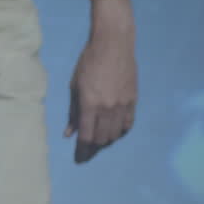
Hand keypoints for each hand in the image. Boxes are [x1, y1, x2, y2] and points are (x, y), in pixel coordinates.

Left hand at [65, 28, 137, 163]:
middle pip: (102, 139)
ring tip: (98, 141)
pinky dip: (120, 132)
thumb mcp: (74, 86)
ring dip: (106, 141)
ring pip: (115, 134)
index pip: (86, 136)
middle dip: (93, 148)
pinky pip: (128, 124)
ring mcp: (122, 105)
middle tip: (86, 151)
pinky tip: (113, 132)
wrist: (113, 45)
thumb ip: (72, 112)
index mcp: (89, 104)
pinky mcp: (133, 100)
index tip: (78, 158)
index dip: (82, 150)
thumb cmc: (88, 63)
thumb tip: (69, 133)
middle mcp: (107, 108)